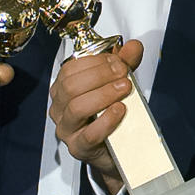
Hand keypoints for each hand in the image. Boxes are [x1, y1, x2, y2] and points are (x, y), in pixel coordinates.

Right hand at [48, 40, 143, 194]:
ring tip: (124, 89)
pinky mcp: (78, 148)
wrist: (118, 148)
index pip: (70, 68)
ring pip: (77, 108)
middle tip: (124, 74)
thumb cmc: (111, 111)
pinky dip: (106, 120)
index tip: (119, 61)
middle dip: (100, 75)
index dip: (95, 62)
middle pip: (71, 86)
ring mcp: (66, 129)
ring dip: (104, 95)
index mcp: (63, 88)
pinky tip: (120, 111)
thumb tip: (134, 46)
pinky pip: (88, 134)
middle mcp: (60, 108)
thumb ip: (125, 63)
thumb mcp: (118, 82)